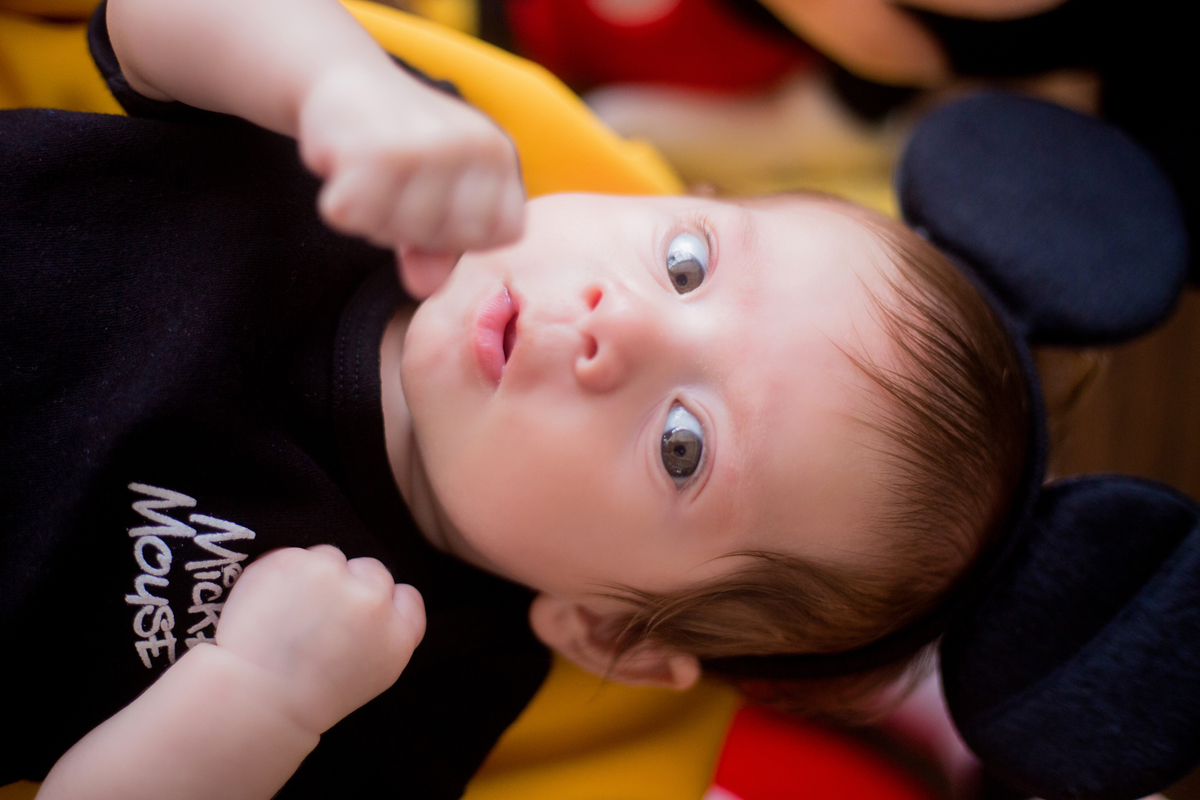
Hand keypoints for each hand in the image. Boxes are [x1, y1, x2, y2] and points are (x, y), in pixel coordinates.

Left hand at [215, 545, 425, 734]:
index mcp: (398, 635)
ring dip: (314, 575)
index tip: (360, 612)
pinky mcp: (295, 563)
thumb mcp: (371, 674)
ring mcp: (334, 578)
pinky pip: (293, 556)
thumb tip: (376, 601)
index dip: (384, 600)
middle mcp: (373, 602)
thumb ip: (383, 634)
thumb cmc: (308, 697)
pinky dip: (280, 574)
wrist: (255, 700)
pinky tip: (268, 604)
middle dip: (350, 583)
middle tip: (318, 615)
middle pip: (372, 569)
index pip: (406, 597)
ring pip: (330, 557)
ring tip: (288, 613)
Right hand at [298, 64, 524, 297]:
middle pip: (449, 239)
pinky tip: (344, 169)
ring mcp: (424, 146)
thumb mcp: (434, 196)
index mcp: (498, 154)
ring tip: (370, 178)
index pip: (504, 233)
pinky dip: (340, 207)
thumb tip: (427, 289)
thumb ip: (438, 250)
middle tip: (396, 191)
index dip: (466, 236)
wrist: (344, 78)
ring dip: (372, 219)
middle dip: (415, 232)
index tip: (440, 209)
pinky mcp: (372, 150)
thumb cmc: (402, 149)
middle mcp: (470, 145)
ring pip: (398, 232)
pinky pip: (354, 218)